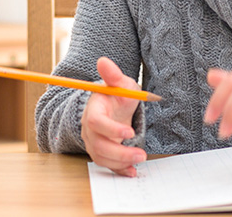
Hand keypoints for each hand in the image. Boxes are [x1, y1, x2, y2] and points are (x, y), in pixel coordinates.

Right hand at [80, 57, 146, 176]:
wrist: (115, 107)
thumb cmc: (117, 94)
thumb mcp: (120, 83)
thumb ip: (113, 75)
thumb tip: (103, 60)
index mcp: (93, 109)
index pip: (95, 122)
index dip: (111, 129)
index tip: (130, 132)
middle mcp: (89, 128)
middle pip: (97, 145)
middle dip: (120, 152)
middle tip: (141, 154)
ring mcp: (93, 141)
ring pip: (101, 157)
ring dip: (121, 162)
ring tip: (140, 159)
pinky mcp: (100, 152)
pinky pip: (106, 165)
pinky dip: (119, 170)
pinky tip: (132, 171)